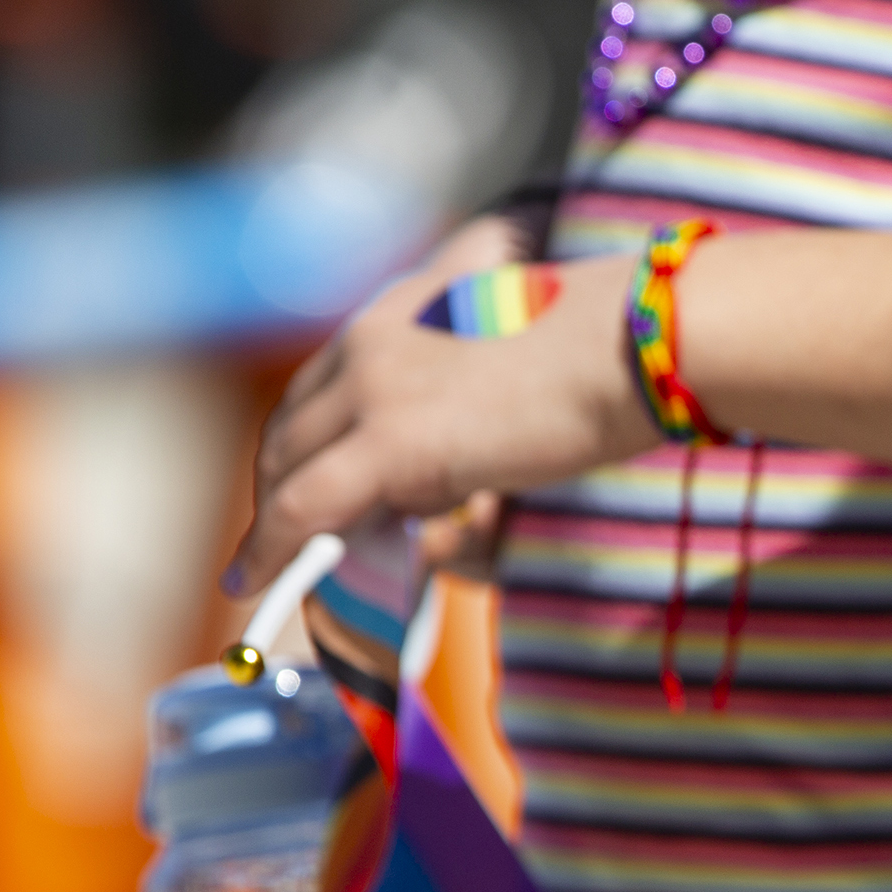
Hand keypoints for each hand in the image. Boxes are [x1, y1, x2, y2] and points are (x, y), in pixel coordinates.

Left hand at [229, 217, 658, 592]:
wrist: (634, 344)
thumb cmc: (614, 357)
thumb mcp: (517, 372)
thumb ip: (472, 407)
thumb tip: (463, 474)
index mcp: (402, 312)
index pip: (323, 385)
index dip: (304, 443)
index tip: (301, 484)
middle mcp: (371, 342)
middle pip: (292, 426)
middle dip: (278, 488)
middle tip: (284, 543)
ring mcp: (373, 389)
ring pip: (288, 467)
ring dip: (277, 524)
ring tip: (273, 570)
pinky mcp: (389, 441)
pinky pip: (303, 507)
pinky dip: (272, 548)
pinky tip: (257, 579)